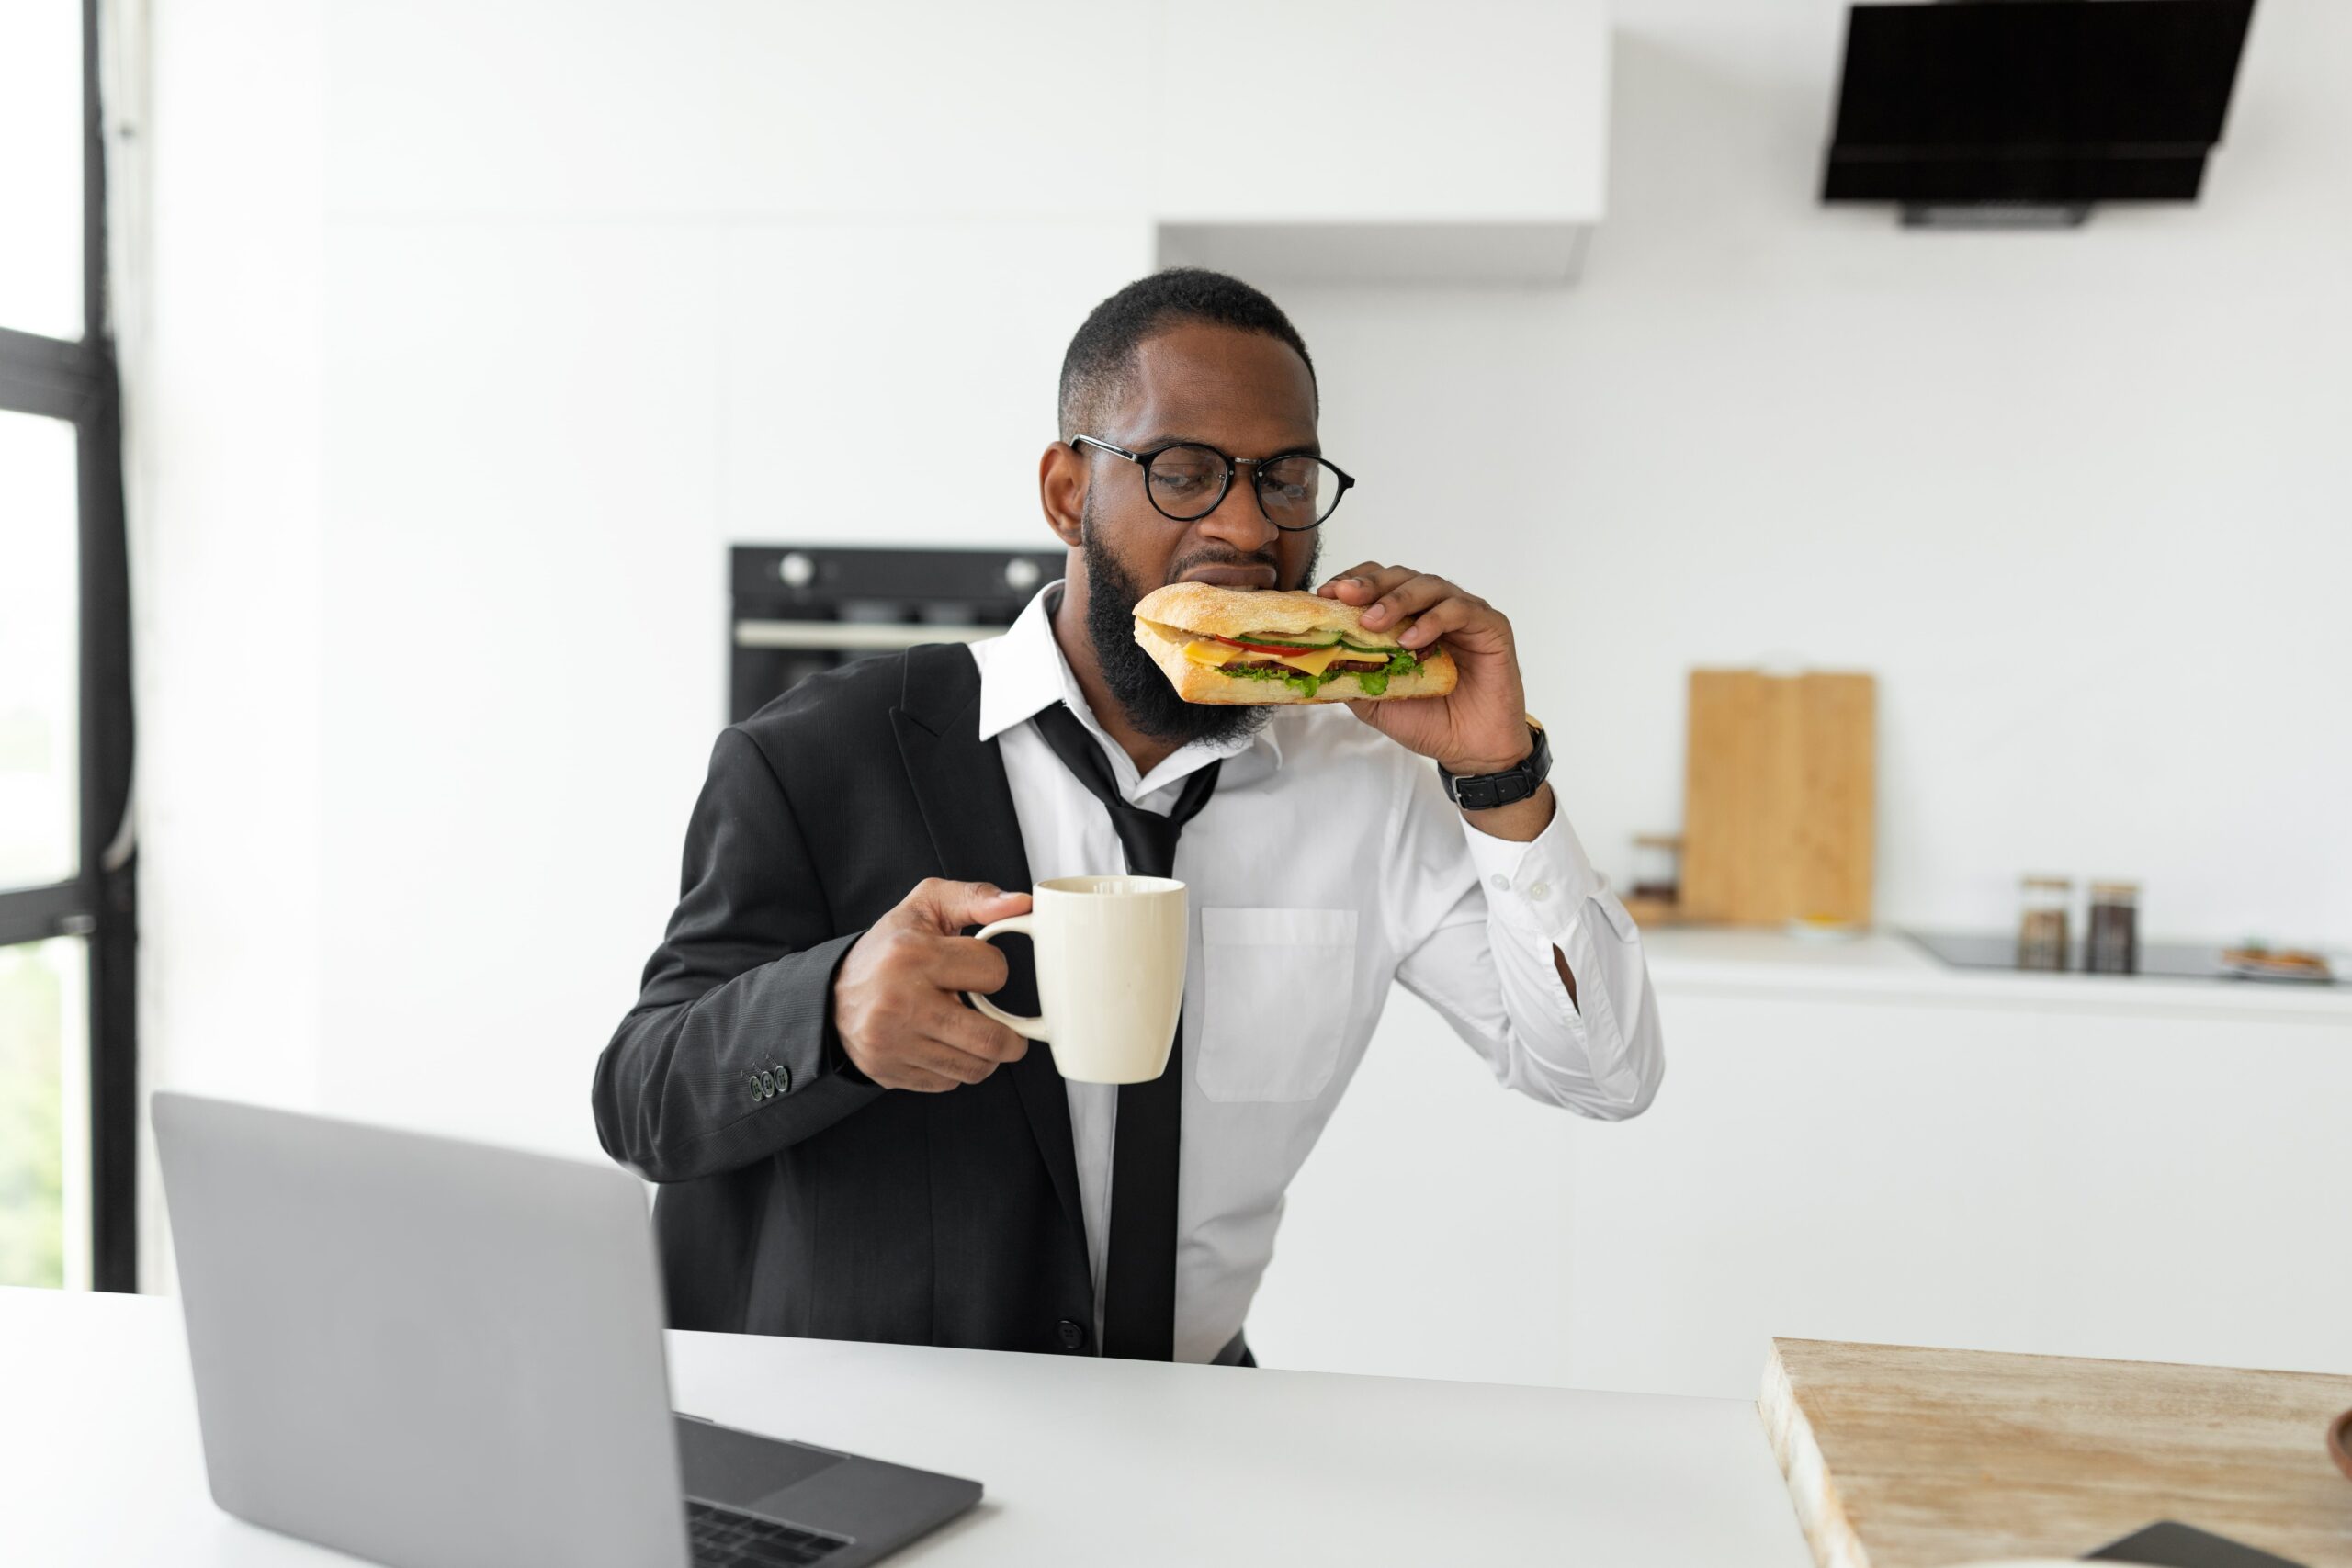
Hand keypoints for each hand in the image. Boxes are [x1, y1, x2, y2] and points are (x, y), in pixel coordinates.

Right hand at [833, 879, 1032, 1092]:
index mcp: (912, 955)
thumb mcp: (926, 905)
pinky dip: (956, 1068)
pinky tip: (944, 1046)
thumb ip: (976, 897)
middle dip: (1012, 1038)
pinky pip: (949, 1083)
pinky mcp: (890, 1071)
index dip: (995, 970)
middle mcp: (900, 1002)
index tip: (981, 970)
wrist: (831, 994)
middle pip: (990, 1039)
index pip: (994, 973)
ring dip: (986, 1055)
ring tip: (974, 1035)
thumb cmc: (889, 947)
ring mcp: (893, 1042)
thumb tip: (1022, 904)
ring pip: (974, 1068)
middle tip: (1011, 1031)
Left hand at [1318, 564, 1533, 774]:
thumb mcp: (1377, 699)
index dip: (1352, 582)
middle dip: (1369, 584)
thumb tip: (1316, 658)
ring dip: (1397, 601)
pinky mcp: (1490, 627)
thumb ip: (1352, 674)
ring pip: (1428, 586)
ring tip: (1374, 623)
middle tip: (1345, 596)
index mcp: (1408, 618)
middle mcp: (1435, 609)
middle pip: (1400, 577)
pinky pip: (1459, 610)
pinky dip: (1432, 621)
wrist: (1471, 750)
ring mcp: (1464, 615)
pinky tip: (1412, 641)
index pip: (1378, 584)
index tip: (1326, 593)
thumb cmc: (1430, 721)